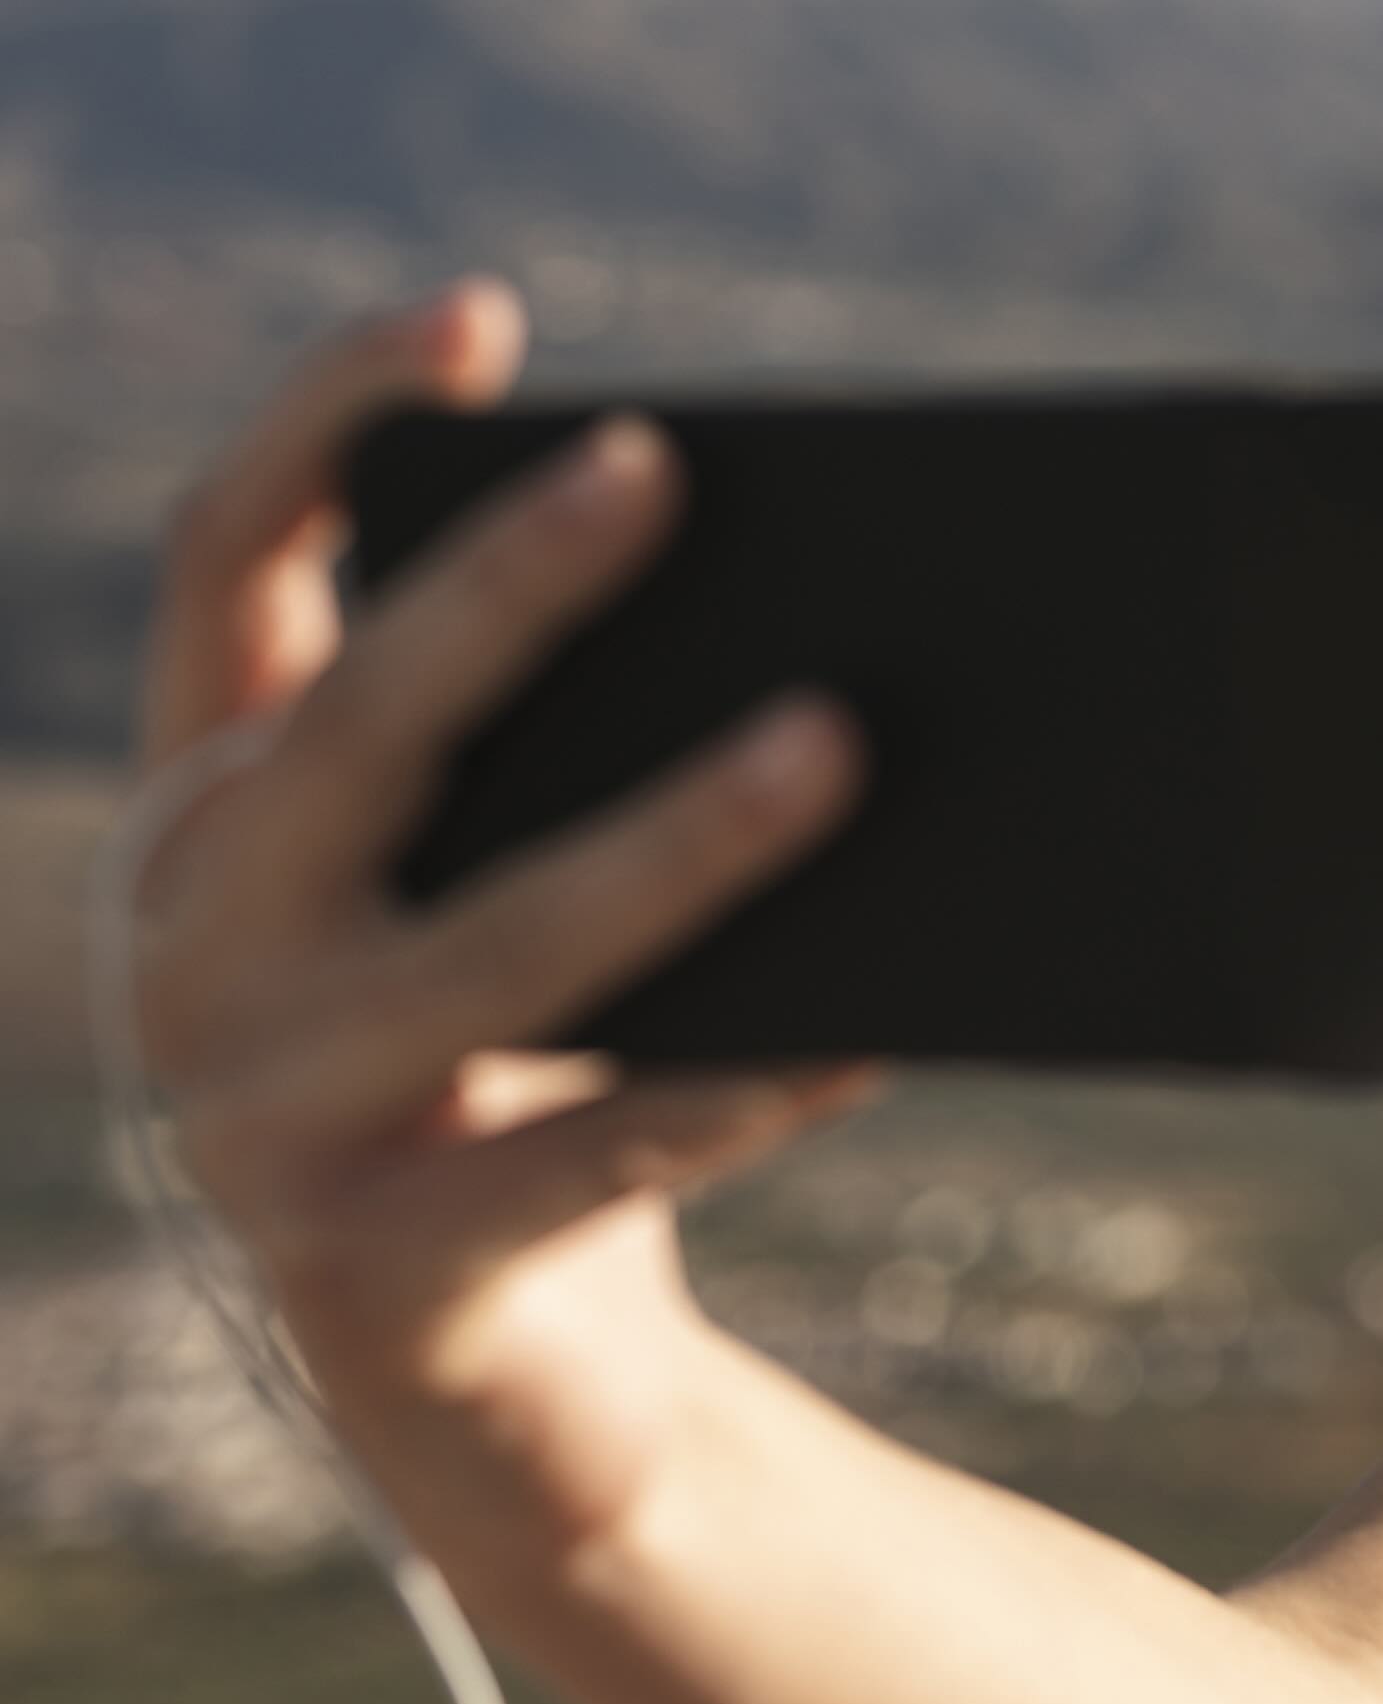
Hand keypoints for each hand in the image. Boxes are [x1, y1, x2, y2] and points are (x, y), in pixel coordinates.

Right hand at [126, 282, 873, 1586]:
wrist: (499, 1388)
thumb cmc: (531, 1087)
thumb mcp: (507, 906)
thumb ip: (573, 779)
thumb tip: (820, 651)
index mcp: (218, 822)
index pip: (226, 568)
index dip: (327, 423)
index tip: (474, 315)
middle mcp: (193, 952)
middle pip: (355, 727)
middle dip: (505, 589)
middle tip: (665, 471)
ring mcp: (260, 1123)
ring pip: (498, 950)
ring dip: (678, 843)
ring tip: (839, 742)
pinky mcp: (379, 1275)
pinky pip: (586, 1159)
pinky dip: (735, 1085)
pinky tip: (868, 1026)